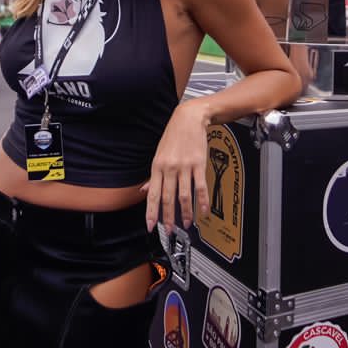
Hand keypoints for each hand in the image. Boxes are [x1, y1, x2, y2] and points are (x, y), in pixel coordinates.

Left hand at [145, 101, 209, 232]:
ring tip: (186, 224)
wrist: (189, 118)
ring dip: (185, 213)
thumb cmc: (174, 135)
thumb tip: (145, 190)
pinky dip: (202, 201)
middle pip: (168, 198)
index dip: (151, 212)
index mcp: (157, 167)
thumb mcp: (159, 154)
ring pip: (184, 195)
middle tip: (169, 230)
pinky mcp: (199, 163)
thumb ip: (153, 176)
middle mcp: (169, 168)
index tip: (150, 226)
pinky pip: (200, 186)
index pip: (153, 195)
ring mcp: (184, 166)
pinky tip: (203, 210)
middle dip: (167, 217)